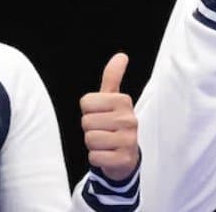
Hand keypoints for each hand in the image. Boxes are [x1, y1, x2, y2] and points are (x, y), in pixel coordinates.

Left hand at [79, 52, 139, 180]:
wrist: (126, 156)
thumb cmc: (114, 123)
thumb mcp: (113, 99)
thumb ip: (113, 77)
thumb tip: (121, 55)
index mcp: (124, 101)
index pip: (86, 102)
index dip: (88, 111)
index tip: (101, 114)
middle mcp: (129, 119)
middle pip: (86, 122)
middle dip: (90, 128)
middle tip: (103, 130)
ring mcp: (128, 140)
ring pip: (90, 140)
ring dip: (93, 144)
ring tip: (105, 142)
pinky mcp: (124, 159)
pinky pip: (94, 157)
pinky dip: (97, 158)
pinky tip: (107, 155)